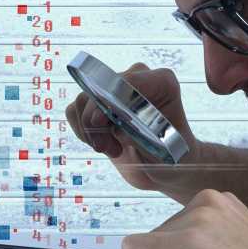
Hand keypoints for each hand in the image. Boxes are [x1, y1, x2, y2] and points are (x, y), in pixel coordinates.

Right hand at [65, 62, 199, 191]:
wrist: (165, 169)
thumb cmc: (172, 156)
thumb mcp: (161, 143)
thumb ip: (132, 127)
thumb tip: (97, 118)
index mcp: (161, 82)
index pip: (126, 80)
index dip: (107, 99)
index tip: (99, 122)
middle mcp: (137, 79)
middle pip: (99, 88)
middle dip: (95, 121)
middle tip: (107, 147)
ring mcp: (115, 91)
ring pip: (83, 100)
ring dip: (90, 131)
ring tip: (111, 148)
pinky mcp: (98, 105)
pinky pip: (74, 110)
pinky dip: (82, 131)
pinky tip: (102, 144)